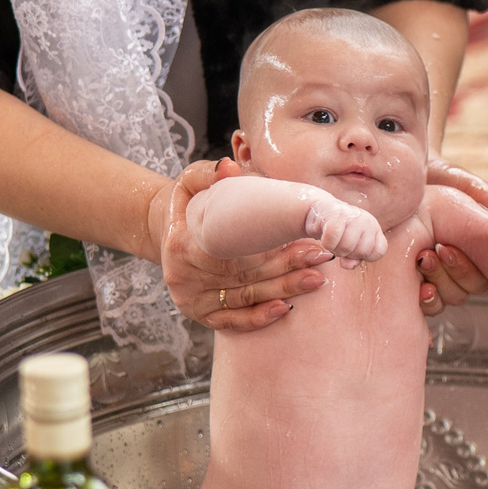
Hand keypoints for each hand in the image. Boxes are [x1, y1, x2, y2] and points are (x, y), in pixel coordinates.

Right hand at [157, 160, 331, 331]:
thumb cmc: (187, 206)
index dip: (269, 247)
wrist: (168, 235)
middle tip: (318, 256)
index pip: (232, 250)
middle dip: (286, 267)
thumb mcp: (189, 184)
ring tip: (315, 278)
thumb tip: (229, 166)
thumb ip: (206, 174)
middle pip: (245, 275)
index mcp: (181, 245)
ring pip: (246, 297)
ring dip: (283, 289)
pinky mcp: (201, 315)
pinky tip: (285, 307)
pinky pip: (233, 322)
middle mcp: (185, 277)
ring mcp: (192, 299)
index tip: (302, 237)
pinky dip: (260, 317)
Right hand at [304, 195, 388, 265]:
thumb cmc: (339, 232)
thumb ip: (353, 260)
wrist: (322, 211)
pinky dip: (326, 242)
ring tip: (334, 241)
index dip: (364, 256)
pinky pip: (333, 237)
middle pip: (362, 252)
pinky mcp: (337, 214)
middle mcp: (368, 221)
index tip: (354, 251)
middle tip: (341, 244)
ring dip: (336, 249)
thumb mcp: (351, 248)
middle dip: (348, 253)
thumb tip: (348, 265)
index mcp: (375, 229)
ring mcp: (354, 217)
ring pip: (347, 246)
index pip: (378, 251)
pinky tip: (325, 237)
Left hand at [417, 158, 487, 316]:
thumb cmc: (440, 179)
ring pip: (448, 299)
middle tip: (431, 253)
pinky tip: (418, 287)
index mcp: (476, 248)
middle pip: (464, 291)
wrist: (406, 181)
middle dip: (449, 275)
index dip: (466, 270)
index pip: (481, 276)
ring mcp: (437, 275)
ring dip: (435, 284)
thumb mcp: (466, 185)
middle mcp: (458, 265)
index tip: (448, 250)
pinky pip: (427, 305)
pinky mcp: (415, 280)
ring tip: (420, 258)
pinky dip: (425, 300)